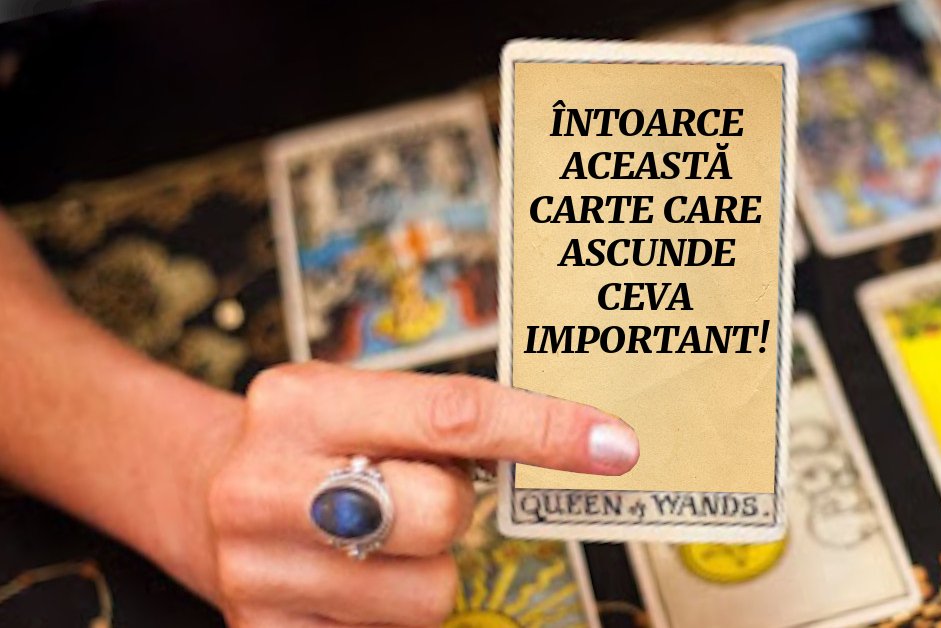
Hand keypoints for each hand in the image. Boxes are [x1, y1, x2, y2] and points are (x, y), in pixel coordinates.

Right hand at [205, 362, 637, 626]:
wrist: (198, 489)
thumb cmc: (307, 442)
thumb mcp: (358, 401)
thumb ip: (447, 423)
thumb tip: (578, 444)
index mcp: (302, 402)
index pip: (452, 415)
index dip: (544, 431)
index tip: (612, 445)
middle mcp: (268, 484)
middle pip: (441, 514)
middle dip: (451, 508)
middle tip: (414, 492)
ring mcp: (258, 569)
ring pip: (428, 593)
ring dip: (423, 571)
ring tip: (374, 542)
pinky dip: (392, 610)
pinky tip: (352, 580)